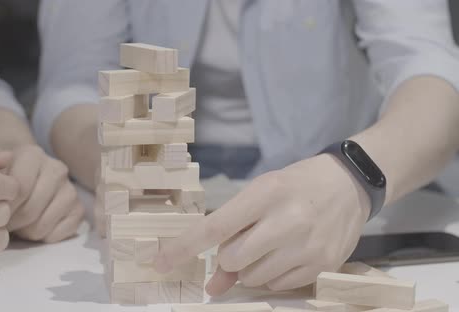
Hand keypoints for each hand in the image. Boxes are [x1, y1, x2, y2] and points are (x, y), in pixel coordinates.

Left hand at [7, 145, 83, 242]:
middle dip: (11, 222)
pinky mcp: (78, 210)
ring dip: (24, 231)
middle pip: (31, 210)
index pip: (19, 189)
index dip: (1, 206)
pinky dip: (42, 237)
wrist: (13, 182)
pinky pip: (57, 235)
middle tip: (0, 221)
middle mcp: (57, 168)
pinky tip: (33, 226)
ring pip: (42, 226)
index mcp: (33, 154)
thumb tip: (3, 158)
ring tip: (16, 222)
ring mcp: (70, 190)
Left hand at [154, 154, 369, 293]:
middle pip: (232, 258)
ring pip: (253, 278)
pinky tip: (287, 253)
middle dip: (229, 256)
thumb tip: (213, 284)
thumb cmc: (296, 185)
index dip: (184, 247)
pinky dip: (272, 275)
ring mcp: (307, 246)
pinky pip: (278, 286)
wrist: (350, 185)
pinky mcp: (323, 265)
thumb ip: (233, 233)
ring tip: (271, 244)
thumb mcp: (261, 194)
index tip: (160, 262)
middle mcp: (287, 220)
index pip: (215, 226)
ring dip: (250, 267)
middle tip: (247, 240)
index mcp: (266, 193)